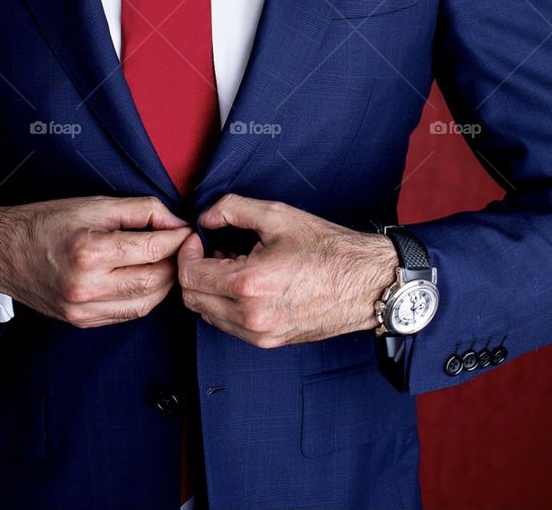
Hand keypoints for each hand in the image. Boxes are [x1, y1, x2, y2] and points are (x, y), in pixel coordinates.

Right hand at [0, 195, 192, 327]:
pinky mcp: (81, 321)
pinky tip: (144, 280)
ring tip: (166, 263)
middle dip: (175, 263)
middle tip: (181, 247)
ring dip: (164, 284)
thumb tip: (176, 222)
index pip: (152, 250)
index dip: (177, 240)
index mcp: (90, 251)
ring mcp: (83, 309)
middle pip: (154, 281)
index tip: (188, 231)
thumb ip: (141, 210)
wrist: (4, 252)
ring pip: (145, 304)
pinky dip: (143, 298)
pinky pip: (127, 315)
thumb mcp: (94, 205)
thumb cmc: (48, 222)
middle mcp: (87, 286)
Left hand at [177, 193, 397, 347]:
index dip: (186, 252)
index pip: (189, 276)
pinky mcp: (270, 342)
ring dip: (208, 289)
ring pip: (208, 315)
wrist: (365, 283)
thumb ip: (232, 209)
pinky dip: (225, 304)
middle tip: (211, 248)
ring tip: (231, 263)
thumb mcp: (277, 215)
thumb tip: (205, 217)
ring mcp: (260, 334)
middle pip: (193, 299)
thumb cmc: (326, 248)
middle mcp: (251, 316)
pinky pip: (229, 325)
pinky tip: (245, 282)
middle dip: (194, 270)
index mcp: (249, 284)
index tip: (198, 237)